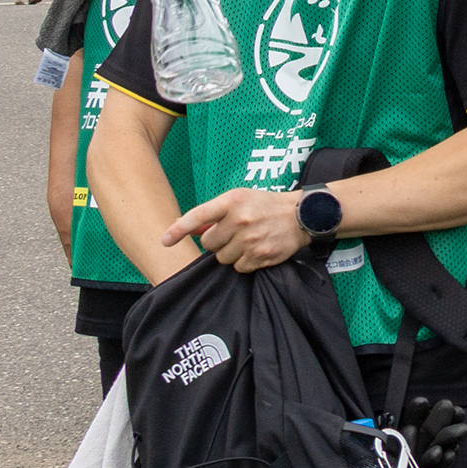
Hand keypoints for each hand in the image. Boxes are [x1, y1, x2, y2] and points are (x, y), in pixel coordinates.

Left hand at [171, 187, 308, 271]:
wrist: (301, 215)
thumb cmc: (265, 205)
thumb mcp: (239, 199)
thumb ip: (213, 214)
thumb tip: (186, 226)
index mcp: (232, 201)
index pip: (198, 216)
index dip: (179, 230)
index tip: (165, 241)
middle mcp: (240, 220)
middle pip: (209, 244)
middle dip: (217, 242)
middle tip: (233, 233)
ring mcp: (250, 239)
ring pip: (222, 258)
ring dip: (230, 253)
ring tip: (247, 241)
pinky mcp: (260, 255)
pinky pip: (239, 268)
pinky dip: (244, 262)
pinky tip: (255, 250)